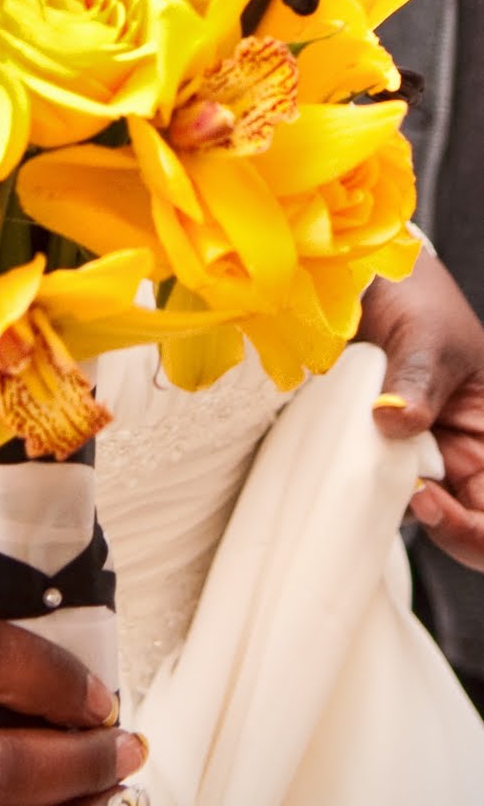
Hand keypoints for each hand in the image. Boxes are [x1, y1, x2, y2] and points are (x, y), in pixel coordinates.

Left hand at [360, 253, 483, 568]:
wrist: (359, 278)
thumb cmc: (412, 298)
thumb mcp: (425, 335)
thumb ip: (415, 380)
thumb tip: (393, 419)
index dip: (471, 528)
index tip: (424, 498)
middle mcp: (456, 457)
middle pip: (460, 527)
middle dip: (433, 525)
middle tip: (400, 497)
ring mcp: (409, 458)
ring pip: (403, 512)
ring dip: (381, 502)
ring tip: (357, 463)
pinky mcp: (365, 453)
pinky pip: (361, 488)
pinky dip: (348, 486)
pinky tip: (335, 462)